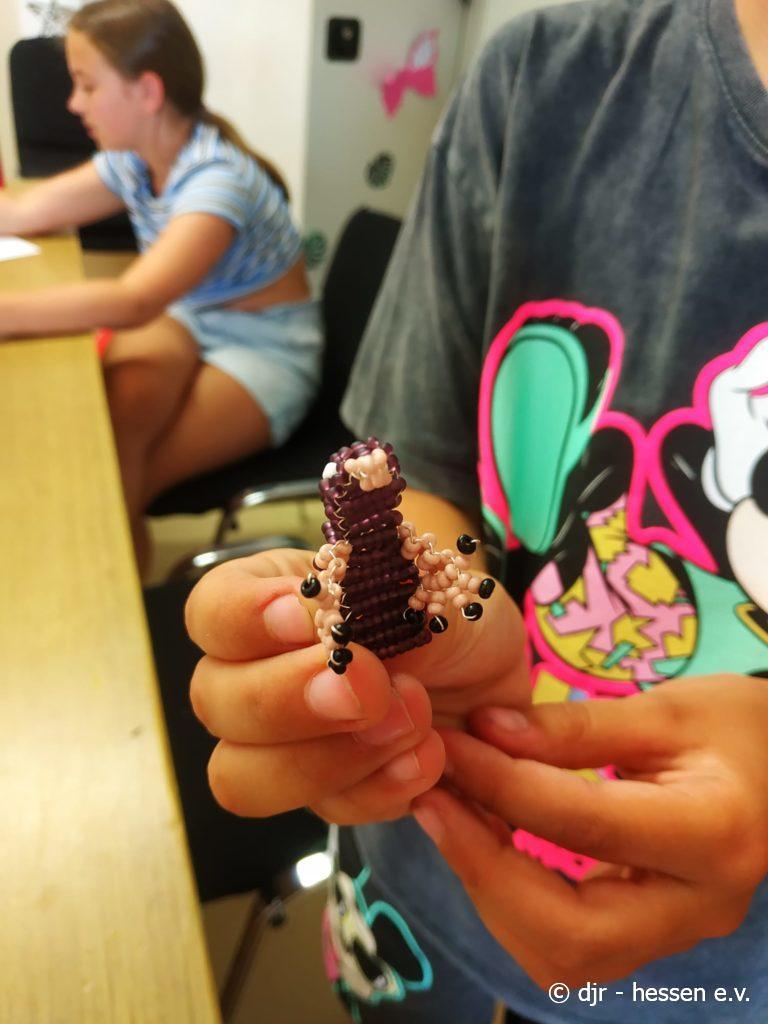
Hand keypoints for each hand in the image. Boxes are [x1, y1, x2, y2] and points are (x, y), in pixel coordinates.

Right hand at [185, 548, 526, 824]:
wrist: (496, 673)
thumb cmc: (449, 614)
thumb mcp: (432, 589)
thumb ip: (381, 600)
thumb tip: (330, 614)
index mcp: (270, 601)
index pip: (212, 611)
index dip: (242, 620)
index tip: (300, 618)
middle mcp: (258, 673)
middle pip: (216, 702)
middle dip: (290, 699)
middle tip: (369, 687)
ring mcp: (284, 744)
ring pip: (246, 777)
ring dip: (331, 758)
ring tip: (413, 722)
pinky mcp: (328, 792)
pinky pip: (326, 811)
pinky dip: (379, 790)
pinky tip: (428, 757)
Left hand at [411, 674, 767, 987]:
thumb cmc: (735, 728)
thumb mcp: (665, 709)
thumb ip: (575, 726)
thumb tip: (484, 729)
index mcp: (715, 835)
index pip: (585, 823)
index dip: (502, 785)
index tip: (448, 747)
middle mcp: (700, 907)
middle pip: (571, 932)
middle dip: (485, 869)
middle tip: (431, 802)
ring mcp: (677, 935)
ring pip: (564, 956)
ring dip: (492, 892)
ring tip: (449, 816)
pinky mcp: (651, 936)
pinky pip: (570, 945)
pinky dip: (514, 901)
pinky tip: (485, 842)